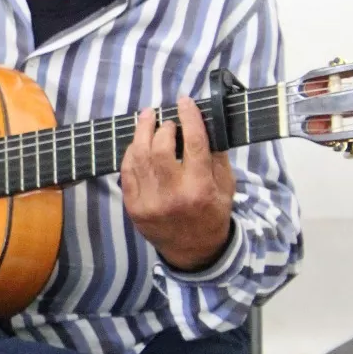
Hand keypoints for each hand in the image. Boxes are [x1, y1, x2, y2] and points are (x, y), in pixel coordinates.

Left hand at [120, 97, 235, 270]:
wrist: (194, 251)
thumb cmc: (212, 213)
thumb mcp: (226, 186)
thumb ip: (215, 156)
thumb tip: (202, 123)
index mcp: (200, 189)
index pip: (193, 144)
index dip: (188, 118)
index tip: (184, 102)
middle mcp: (172, 196)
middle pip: (159, 149)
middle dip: (162, 127)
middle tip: (166, 119)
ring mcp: (149, 203)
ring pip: (138, 157)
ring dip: (141, 133)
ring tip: (147, 118)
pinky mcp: (133, 208)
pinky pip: (126, 172)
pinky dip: (131, 153)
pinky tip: (137, 143)